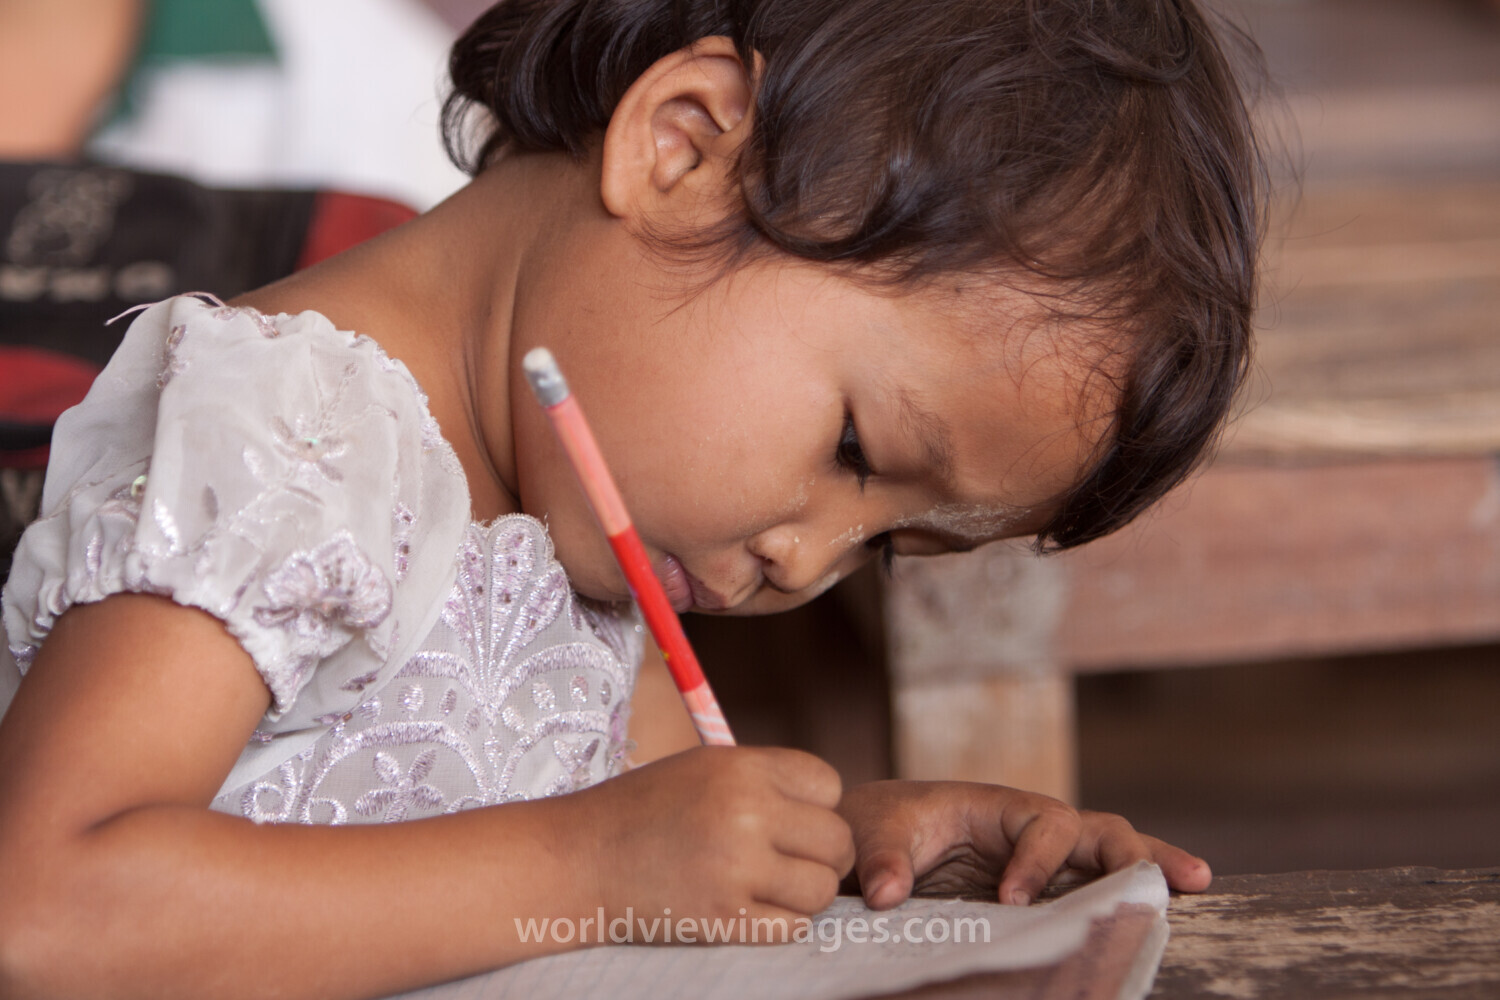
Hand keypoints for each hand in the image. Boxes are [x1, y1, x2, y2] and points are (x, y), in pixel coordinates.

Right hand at [572, 746, 856, 931]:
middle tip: (788, 861)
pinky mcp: (725, 918)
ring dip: (802, 893)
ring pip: (820, 888)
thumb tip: (830, 810)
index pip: (828, 785)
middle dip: (821, 854)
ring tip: (767, 886)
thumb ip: (764, 780)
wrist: (578, 859)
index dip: (816, 806)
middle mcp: (745, 811)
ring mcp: (737, 867)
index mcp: (741, 767)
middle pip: (836, 838)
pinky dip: (779, 923)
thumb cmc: (642, 811)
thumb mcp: (703, 768)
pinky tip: (749, 908)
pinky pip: (792, 927)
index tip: (790, 820)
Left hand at [837, 780, 1210, 909]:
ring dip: (1151, 865)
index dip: (1038, 862)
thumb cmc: (878, 824)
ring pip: (1111, 851)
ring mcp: (1045, 857)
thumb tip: (889, 894)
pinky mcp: (1046, 886)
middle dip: (1133, 852)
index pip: (1044, 824)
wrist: (870, 834)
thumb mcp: (873, 832)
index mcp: (999, 805)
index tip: (1011, 900)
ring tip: (1198, 882)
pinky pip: (1094, 884)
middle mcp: (1032, 827)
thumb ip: (882, 857)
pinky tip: (1163, 911)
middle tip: (1170, 880)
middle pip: (1099, 829)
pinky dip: (1130, 893)